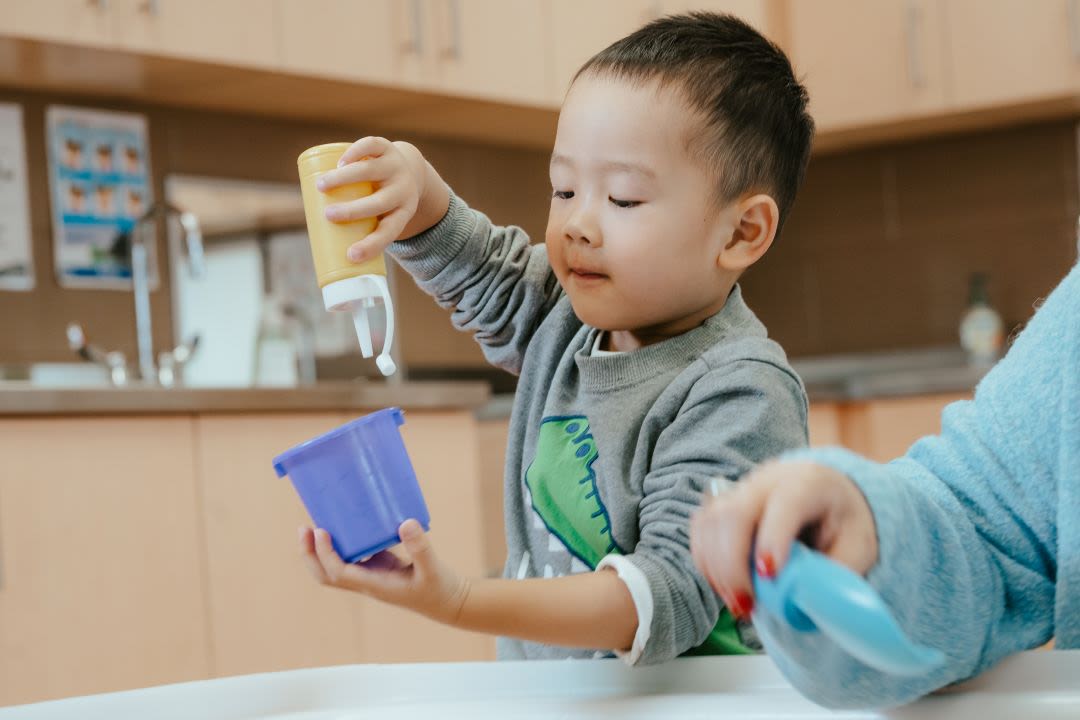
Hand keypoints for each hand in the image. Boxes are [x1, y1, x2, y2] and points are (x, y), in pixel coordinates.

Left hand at [299, 519, 470, 625]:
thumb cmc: (440, 589)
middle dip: (311, 555)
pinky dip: (343, 544)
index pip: (340, 574)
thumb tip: (405, 522)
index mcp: (375, 586)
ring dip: (321, 550)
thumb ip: (420, 547)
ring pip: (335, 568)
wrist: (448, 602)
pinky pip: (353, 557)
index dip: (326, 554)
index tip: (321, 531)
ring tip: (315, 525)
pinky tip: (347, 524)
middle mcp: (367, 582)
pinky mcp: (380, 567)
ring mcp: (371, 576)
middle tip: (304, 528)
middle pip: (327, 576)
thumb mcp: (433, 568)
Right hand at [315, 137, 449, 262]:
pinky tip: (340, 162)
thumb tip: (326, 253)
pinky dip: (355, 152)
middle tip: (328, 215)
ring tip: (321, 185)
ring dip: (345, 178)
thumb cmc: (385, 203)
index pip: (390, 232)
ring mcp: (395, 166)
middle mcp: (402, 189)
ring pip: (370, 171)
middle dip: (353, 210)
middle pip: (379, 203)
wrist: (408, 170)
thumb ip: (359, 230)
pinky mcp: (386, 148)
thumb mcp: (383, 217)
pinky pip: (372, 146)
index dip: (372, 246)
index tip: (350, 256)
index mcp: (404, 212)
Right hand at [689, 460, 877, 619]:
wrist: (829, 494)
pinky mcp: (721, 503)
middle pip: (734, 513)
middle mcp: (768, 480)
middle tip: (746, 604)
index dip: (773, 539)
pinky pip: (701, 530)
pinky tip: (725, 586)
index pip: (785, 504)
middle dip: (733, 565)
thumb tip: (804, 602)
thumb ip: (833, 574)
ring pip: (710, 522)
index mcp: (808, 484)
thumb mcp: (857, 549)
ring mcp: (740, 489)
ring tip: (738, 603)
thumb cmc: (843, 522)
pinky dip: (707, 562)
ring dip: (717, 568)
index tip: (769, 575)